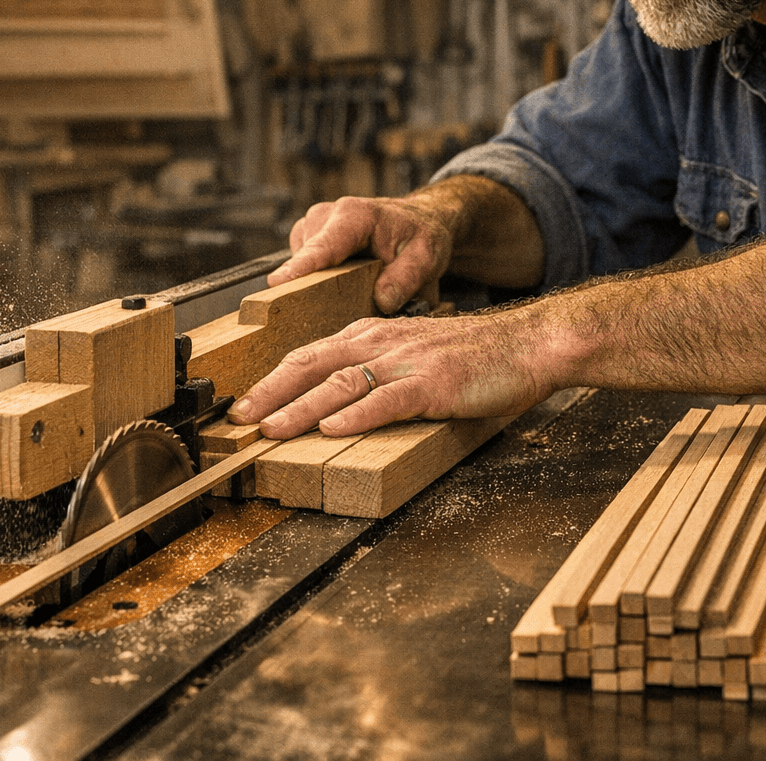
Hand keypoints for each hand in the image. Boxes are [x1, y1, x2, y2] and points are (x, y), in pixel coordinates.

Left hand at [226, 310, 557, 439]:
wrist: (527, 344)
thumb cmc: (474, 356)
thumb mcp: (413, 356)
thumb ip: (376, 373)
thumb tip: (336, 404)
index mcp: (373, 336)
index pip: (310, 354)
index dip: (273, 380)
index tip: (244, 404)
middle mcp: (382, 343)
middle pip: (313, 364)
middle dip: (271, 393)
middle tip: (238, 419)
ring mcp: (407, 362)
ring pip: (341, 382)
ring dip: (301, 407)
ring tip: (271, 429)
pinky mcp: (433, 383)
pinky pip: (388, 398)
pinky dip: (358, 414)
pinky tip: (333, 427)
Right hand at [267, 194, 458, 314]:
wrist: (417, 222)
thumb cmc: (420, 236)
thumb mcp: (427, 256)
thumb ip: (407, 278)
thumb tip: (382, 300)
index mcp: (355, 215)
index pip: (322, 245)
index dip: (301, 266)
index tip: (278, 284)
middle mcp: (327, 215)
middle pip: (305, 258)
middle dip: (313, 286)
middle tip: (336, 312)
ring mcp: (314, 226)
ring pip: (300, 263)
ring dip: (317, 284)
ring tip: (350, 293)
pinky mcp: (309, 239)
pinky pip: (301, 265)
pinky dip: (315, 280)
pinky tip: (339, 286)